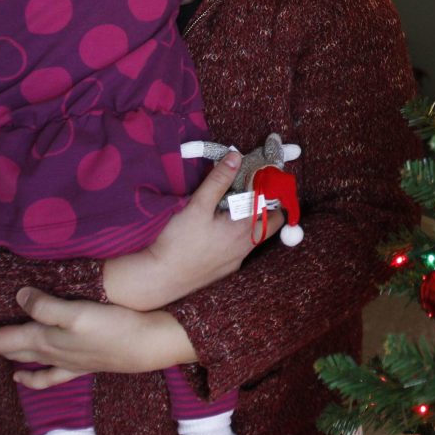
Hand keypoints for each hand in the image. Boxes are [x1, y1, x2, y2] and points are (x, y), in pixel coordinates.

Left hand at [0, 288, 195, 388]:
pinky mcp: (80, 365)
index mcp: (44, 339)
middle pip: (9, 348)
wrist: (146, 346)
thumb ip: (46, 306)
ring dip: (7, 352)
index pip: (1, 338)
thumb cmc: (112, 327)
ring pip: (26, 359)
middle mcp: (50, 353)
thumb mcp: (76, 313)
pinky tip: (25, 376)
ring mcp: (64, 362)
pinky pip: (47, 374)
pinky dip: (31, 375)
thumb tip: (19, 296)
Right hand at [103, 152, 283, 309]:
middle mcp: (246, 248)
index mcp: (244, 230)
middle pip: (270, 225)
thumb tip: (236, 157)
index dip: (271, 192)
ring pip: (254, 237)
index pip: (274, 209)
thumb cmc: (179, 242)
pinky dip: (237, 235)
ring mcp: (236, 261)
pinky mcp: (224, 270)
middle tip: (251, 190)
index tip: (262, 178)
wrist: (160, 278)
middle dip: (266, 206)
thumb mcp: (198, 205)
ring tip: (231, 206)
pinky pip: (240, 248)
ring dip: (249, 221)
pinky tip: (218, 229)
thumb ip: (219, 181)